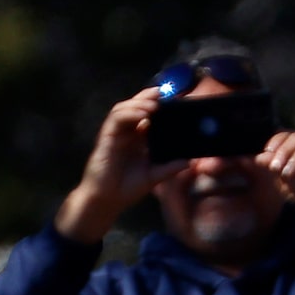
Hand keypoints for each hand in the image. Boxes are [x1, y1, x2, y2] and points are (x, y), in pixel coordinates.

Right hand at [58, 87, 168, 240]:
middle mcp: (126, 133)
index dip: (155, 104)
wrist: (106, 201)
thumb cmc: (126, 188)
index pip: (145, 114)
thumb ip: (169, 168)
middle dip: (147, 97)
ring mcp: (115, 134)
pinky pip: (116, 119)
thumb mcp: (153, 176)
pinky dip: (129, 114)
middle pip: (134, 106)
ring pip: (124, 108)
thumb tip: (189, 162)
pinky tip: (142, 116)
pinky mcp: (106, 138)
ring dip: (139, 103)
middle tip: (162, 93)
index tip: (171, 99)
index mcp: (136, 139)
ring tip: (154, 105)